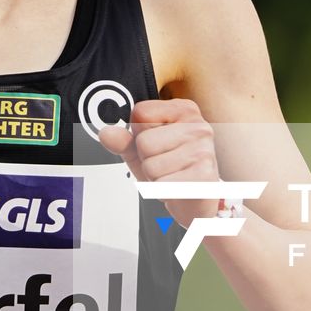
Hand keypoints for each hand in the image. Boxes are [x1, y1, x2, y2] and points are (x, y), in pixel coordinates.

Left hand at [99, 98, 221, 225]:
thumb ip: (123, 141)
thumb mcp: (143, 152)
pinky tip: (179, 187)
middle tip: (166, 166)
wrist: (197, 201)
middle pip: (144, 142)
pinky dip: (164, 191)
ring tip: (173, 177)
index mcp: (184, 110)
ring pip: (151, 165)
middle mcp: (198, 125)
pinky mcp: (204, 174)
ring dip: (155, 178)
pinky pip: (163, 184)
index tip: (158, 144)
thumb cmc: (172, 170)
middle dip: (147, 160)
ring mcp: (204, 149)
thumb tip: (106, 134)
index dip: (140, 134)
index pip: (140, 112)